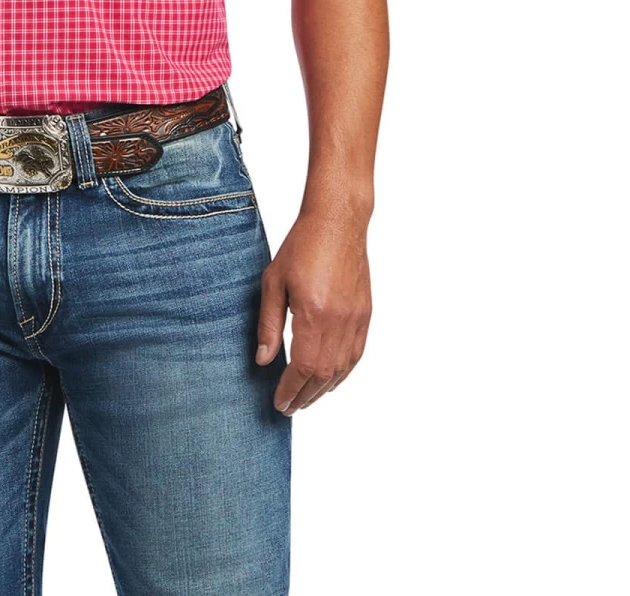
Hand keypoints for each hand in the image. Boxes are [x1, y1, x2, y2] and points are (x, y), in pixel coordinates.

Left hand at [255, 208, 371, 414]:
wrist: (338, 222)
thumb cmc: (302, 246)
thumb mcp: (273, 281)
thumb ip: (269, 323)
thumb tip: (264, 360)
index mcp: (314, 314)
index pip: (303, 368)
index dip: (290, 390)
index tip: (279, 403)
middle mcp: (339, 322)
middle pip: (323, 375)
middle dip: (305, 397)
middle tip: (289, 408)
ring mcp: (356, 319)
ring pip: (342, 369)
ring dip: (323, 390)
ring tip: (306, 399)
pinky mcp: (365, 314)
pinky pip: (356, 355)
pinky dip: (342, 373)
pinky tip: (330, 380)